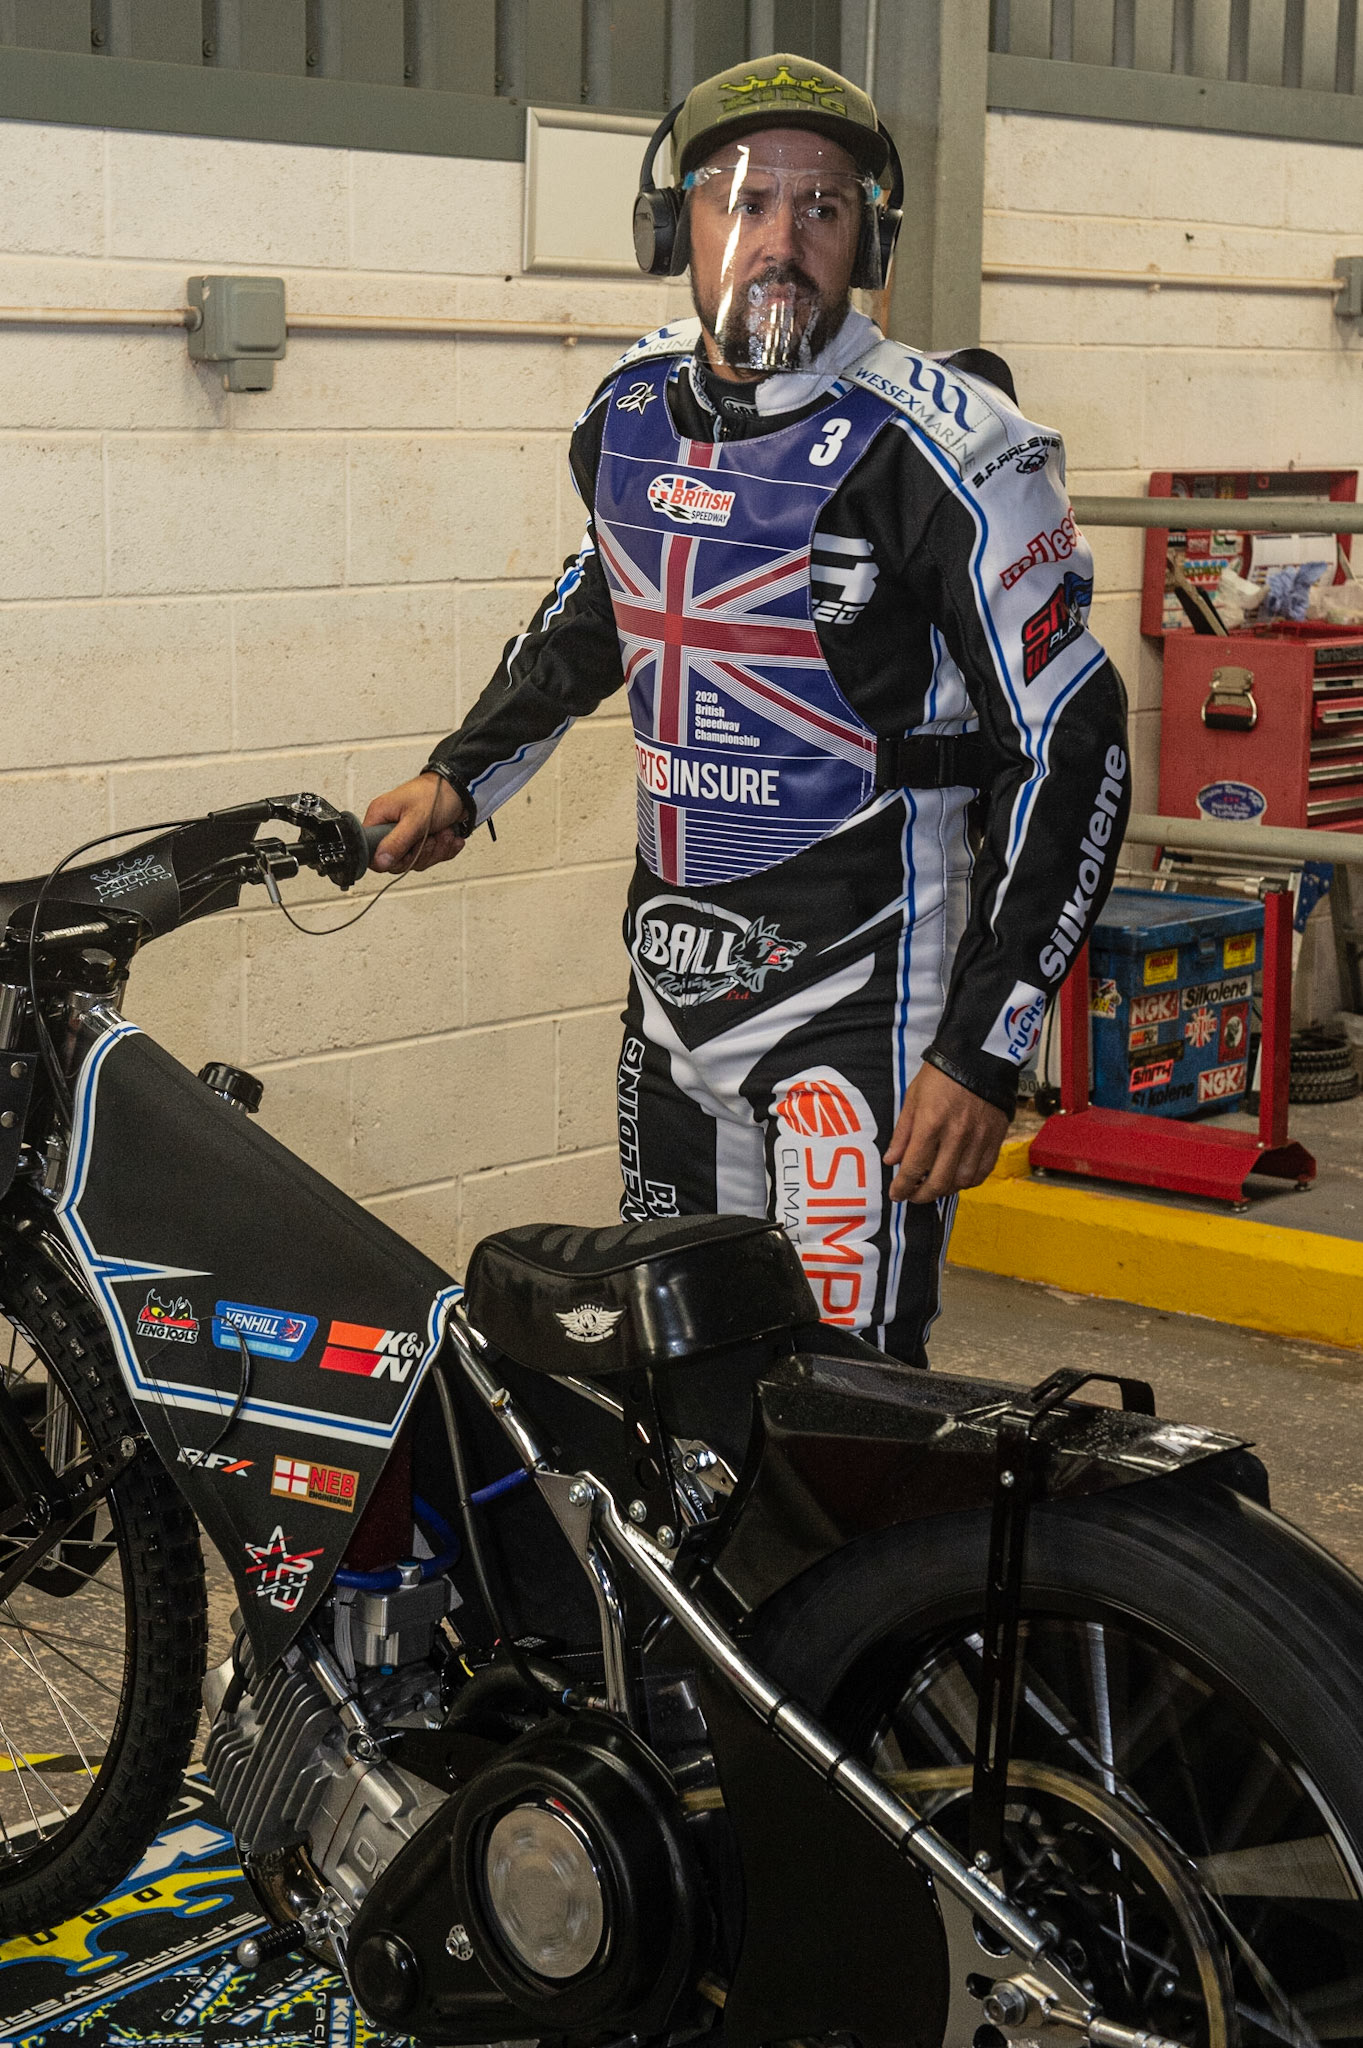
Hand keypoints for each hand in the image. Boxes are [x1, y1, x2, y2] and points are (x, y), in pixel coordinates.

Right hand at [363, 773, 467, 872]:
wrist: (460, 789)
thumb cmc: (436, 793)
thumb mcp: (416, 820)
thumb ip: (397, 843)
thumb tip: (380, 861)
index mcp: (380, 817)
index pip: (372, 852)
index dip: (391, 858)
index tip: (408, 851)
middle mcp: (390, 826)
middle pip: (397, 860)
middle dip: (421, 852)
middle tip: (432, 838)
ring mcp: (406, 835)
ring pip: (416, 860)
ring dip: (436, 850)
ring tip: (445, 833)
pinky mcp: (421, 840)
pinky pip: (429, 857)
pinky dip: (443, 849)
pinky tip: (449, 837)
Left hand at [885, 1063, 1009, 1203]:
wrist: (978, 1058)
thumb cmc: (941, 1075)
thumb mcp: (913, 1098)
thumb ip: (903, 1132)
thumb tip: (892, 1160)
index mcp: (931, 1124)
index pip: (914, 1167)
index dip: (902, 1187)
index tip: (897, 1194)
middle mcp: (956, 1136)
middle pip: (939, 1181)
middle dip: (922, 1195)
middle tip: (913, 1196)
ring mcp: (978, 1139)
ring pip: (962, 1181)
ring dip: (946, 1189)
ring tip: (935, 1186)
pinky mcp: (995, 1138)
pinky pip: (983, 1171)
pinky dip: (969, 1181)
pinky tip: (958, 1178)